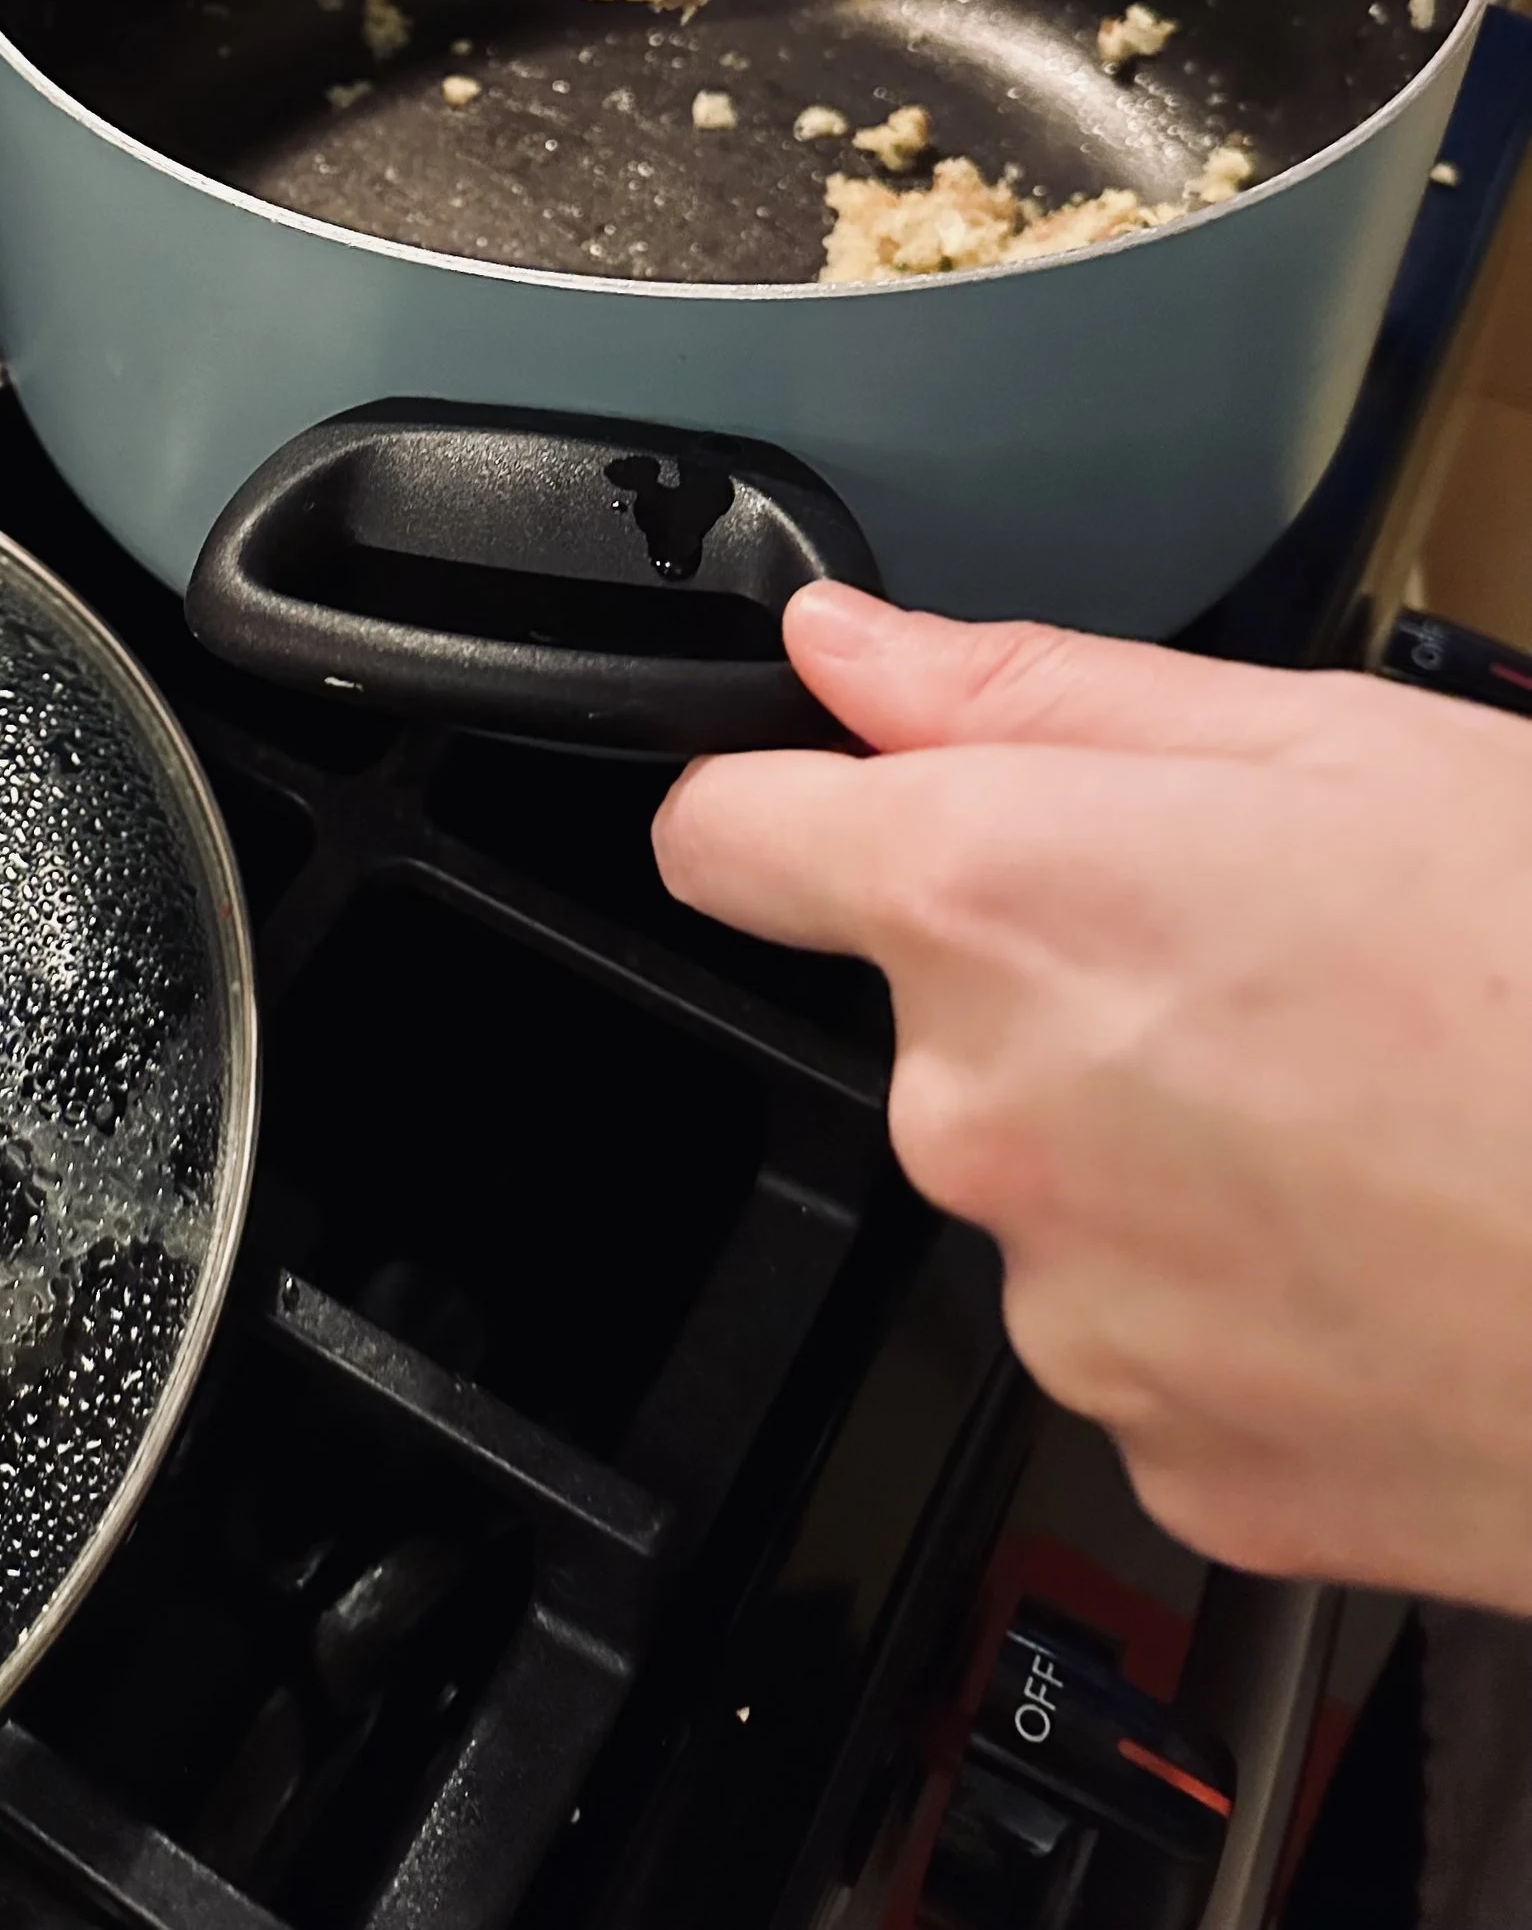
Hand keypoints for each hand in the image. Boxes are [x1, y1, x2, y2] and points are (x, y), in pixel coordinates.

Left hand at [652, 583, 1531, 1608]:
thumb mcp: (1329, 744)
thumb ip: (1032, 692)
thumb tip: (851, 652)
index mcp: (997, 900)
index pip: (729, 837)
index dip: (779, 808)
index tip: (830, 813)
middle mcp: (982, 1113)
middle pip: (930, 1019)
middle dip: (1057, 982)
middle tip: (1270, 967)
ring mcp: (1068, 1307)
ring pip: (1048, 1185)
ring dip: (1153, 1146)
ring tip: (1362, 1114)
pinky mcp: (1168, 1457)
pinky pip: (1146, 1340)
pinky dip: (1233, 1297)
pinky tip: (1380, 1246)